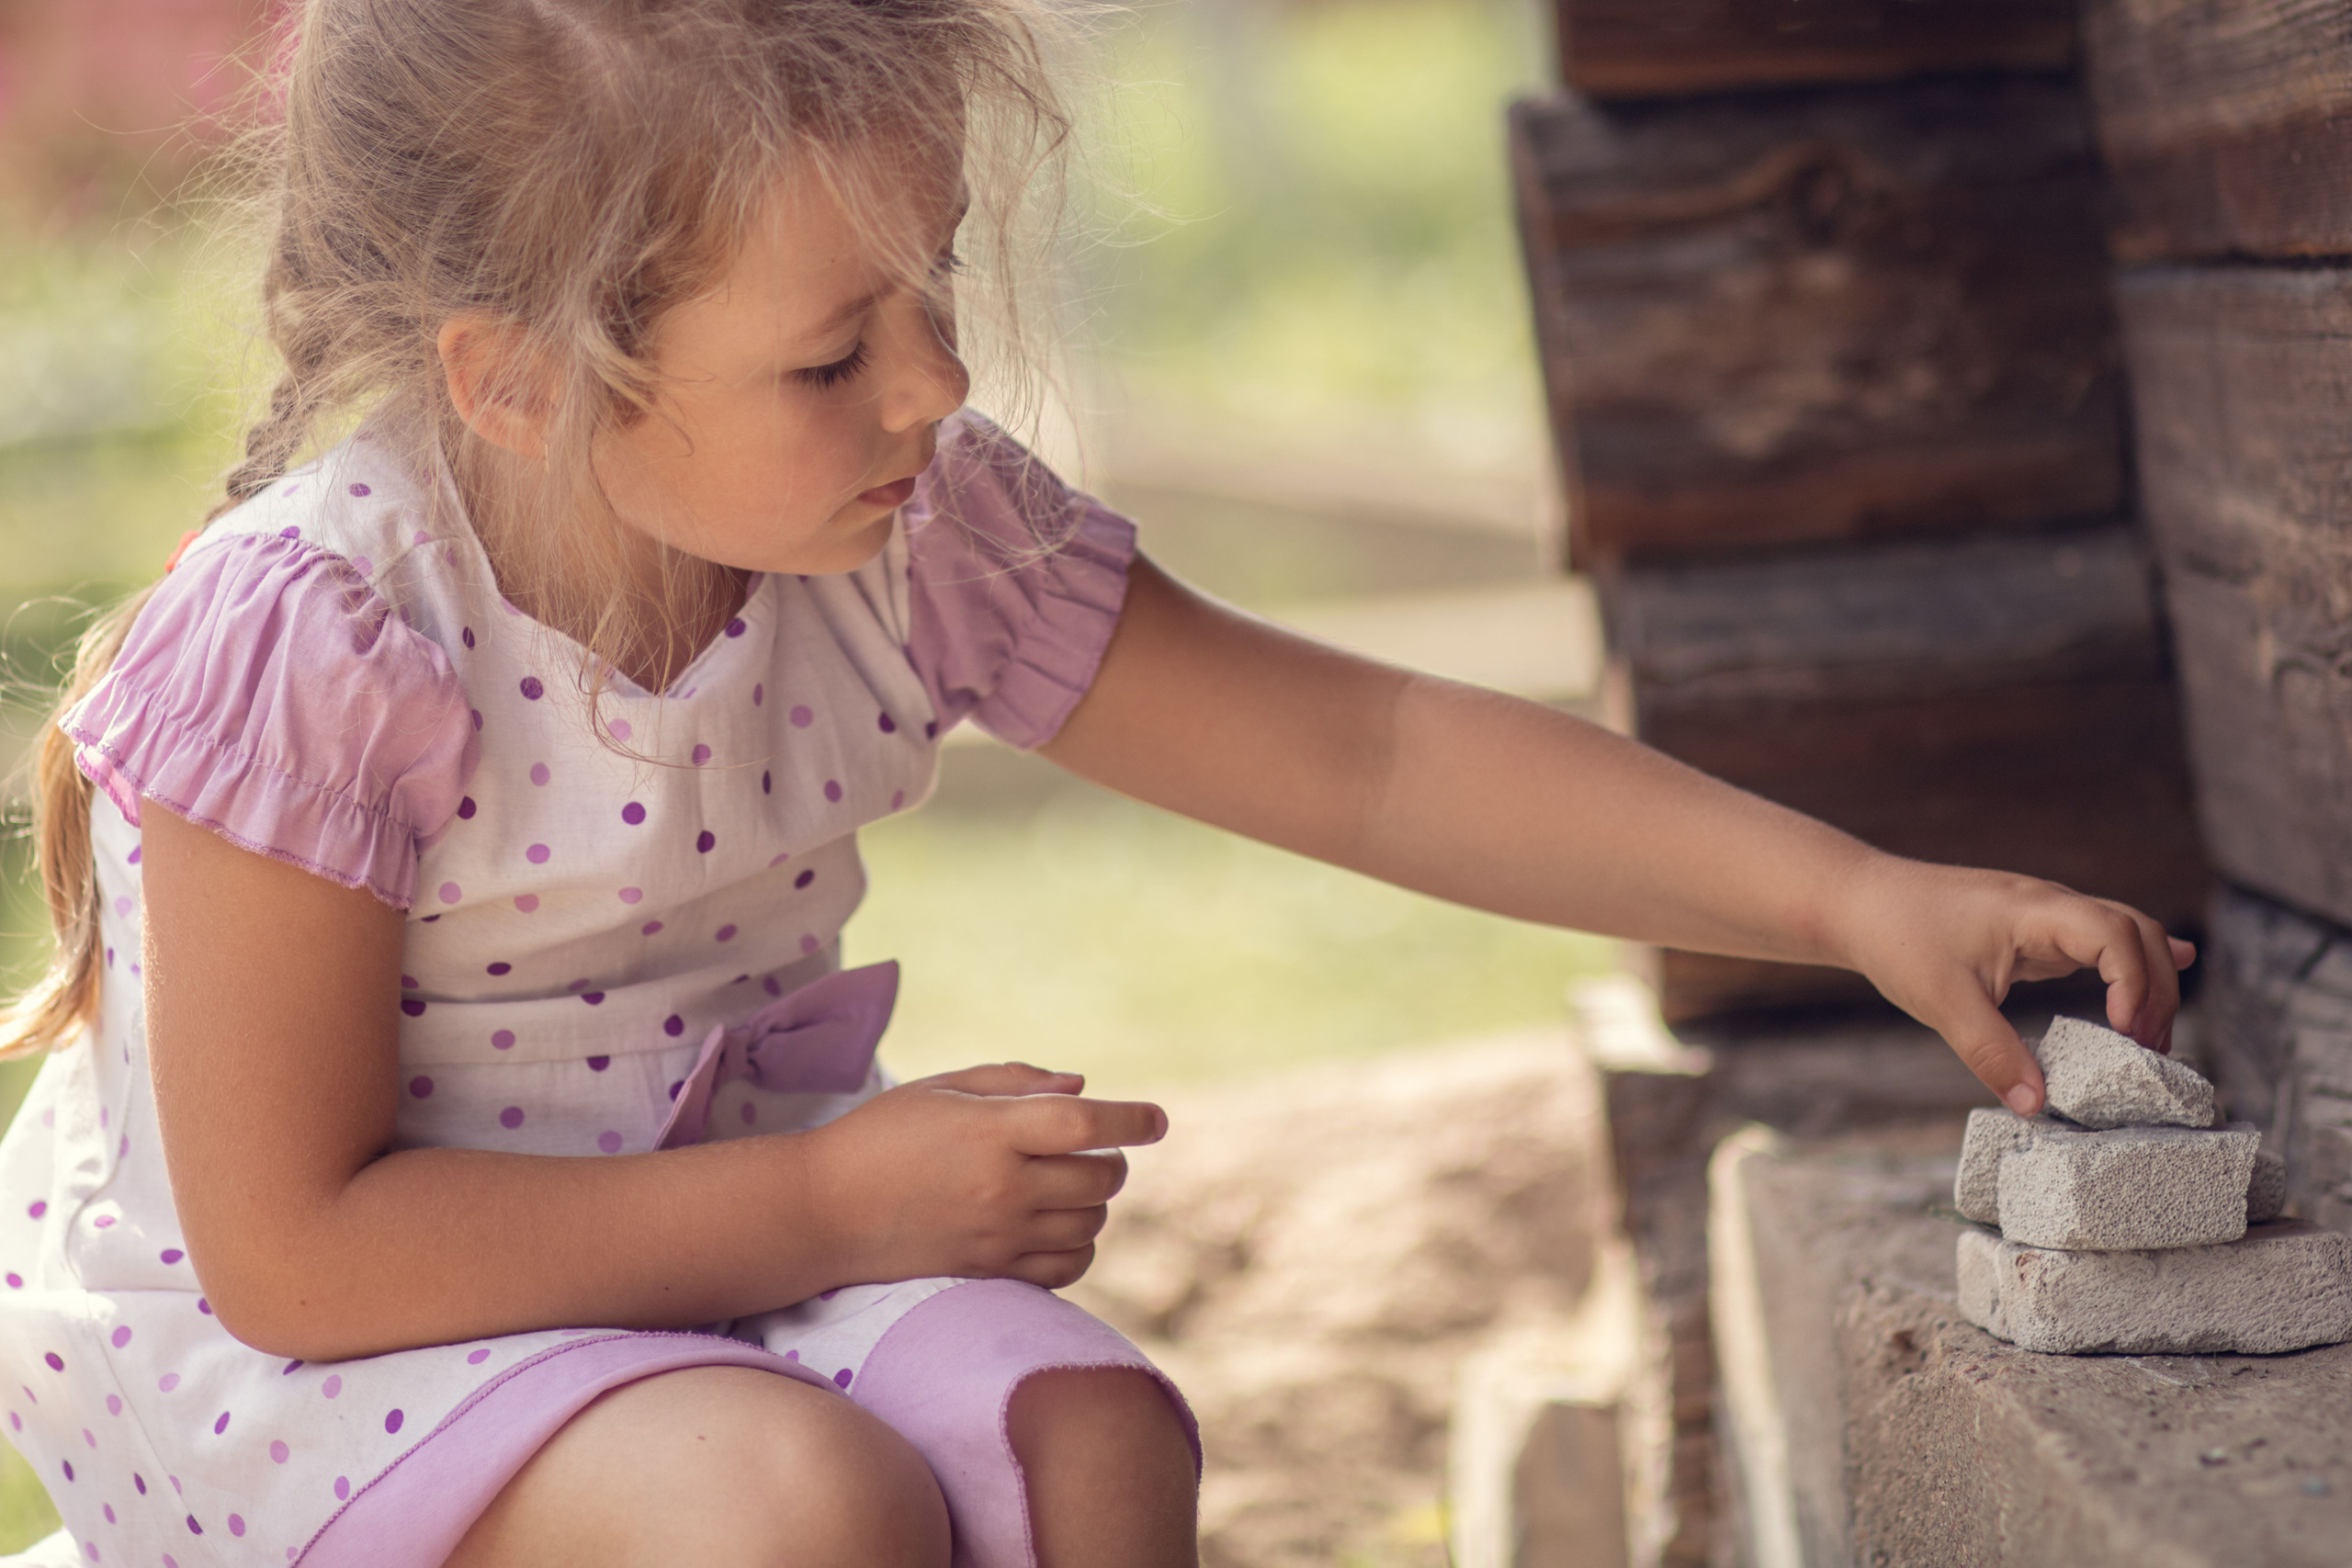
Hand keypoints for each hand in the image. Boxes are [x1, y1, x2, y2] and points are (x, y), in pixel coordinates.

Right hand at [800, 1063, 1166, 1289]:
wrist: (822, 1212)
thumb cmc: (881, 1135)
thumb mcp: (942, 1089)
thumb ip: (1016, 1082)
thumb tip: (1083, 1088)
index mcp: (989, 1131)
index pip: (1085, 1125)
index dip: (1131, 1120)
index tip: (1157, 1119)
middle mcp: (1000, 1186)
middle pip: (1099, 1178)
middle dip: (1111, 1161)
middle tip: (1092, 1150)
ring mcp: (997, 1236)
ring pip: (1090, 1224)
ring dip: (1095, 1203)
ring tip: (1068, 1186)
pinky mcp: (989, 1272)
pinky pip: (1067, 1268)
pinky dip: (1079, 1247)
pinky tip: (1058, 1227)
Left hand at [1829, 855, 2195, 1116]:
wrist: (1857, 902)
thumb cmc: (1896, 939)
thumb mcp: (1942, 1003)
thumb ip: (1992, 1054)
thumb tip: (2036, 1106)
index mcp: (2034, 911)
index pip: (2115, 933)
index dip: (2136, 982)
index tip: (2127, 1033)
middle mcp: (2049, 905)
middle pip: (2136, 931)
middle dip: (2157, 989)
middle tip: (2149, 1052)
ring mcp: (2043, 916)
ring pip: (2122, 934)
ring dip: (2146, 980)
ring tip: (2149, 1041)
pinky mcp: (2032, 932)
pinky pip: (2096, 943)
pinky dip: (2130, 964)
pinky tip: (2167, 970)